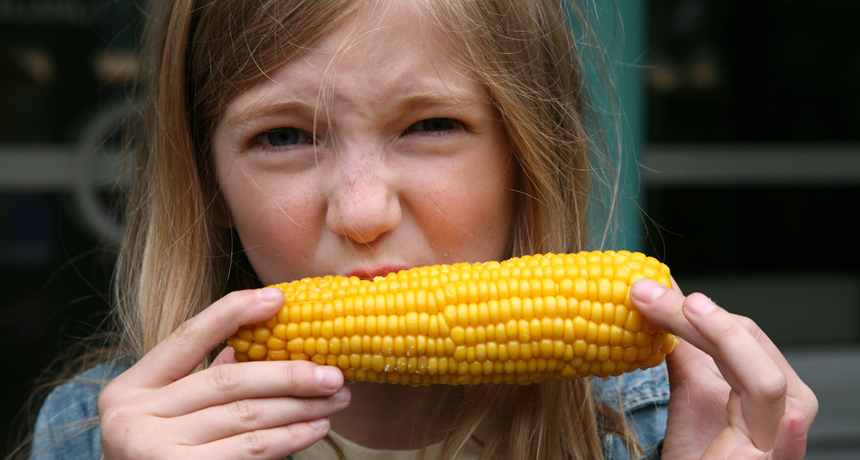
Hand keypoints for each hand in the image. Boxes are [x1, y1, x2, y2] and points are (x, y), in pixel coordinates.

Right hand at [97, 288, 350, 459]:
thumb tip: (238, 349)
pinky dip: (289, 438)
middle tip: (333, 373)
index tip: (277, 297)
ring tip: (334, 400)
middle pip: (228, 381)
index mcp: (130, 389)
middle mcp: (134, 416)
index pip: (187, 337)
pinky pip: (250, 450)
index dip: (233, 312)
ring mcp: (153, 448)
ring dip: (300, 407)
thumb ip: (195, 384)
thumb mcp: (162, 417)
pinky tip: (314, 429)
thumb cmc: (155, 458)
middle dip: (289, 374)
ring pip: (247, 417)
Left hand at [631, 278, 817, 459]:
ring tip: (689, 309)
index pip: (740, 330)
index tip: (644, 292)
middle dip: (692, 316)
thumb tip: (658, 287)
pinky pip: (784, 444)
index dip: (690, 309)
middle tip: (646, 294)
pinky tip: (785, 414)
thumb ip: (680, 336)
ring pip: (763, 380)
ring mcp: (781, 433)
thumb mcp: (689, 382)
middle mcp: (788, 402)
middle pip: (747, 345)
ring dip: (720, 336)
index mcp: (770, 378)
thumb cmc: (697, 445)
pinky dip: (785, 430)